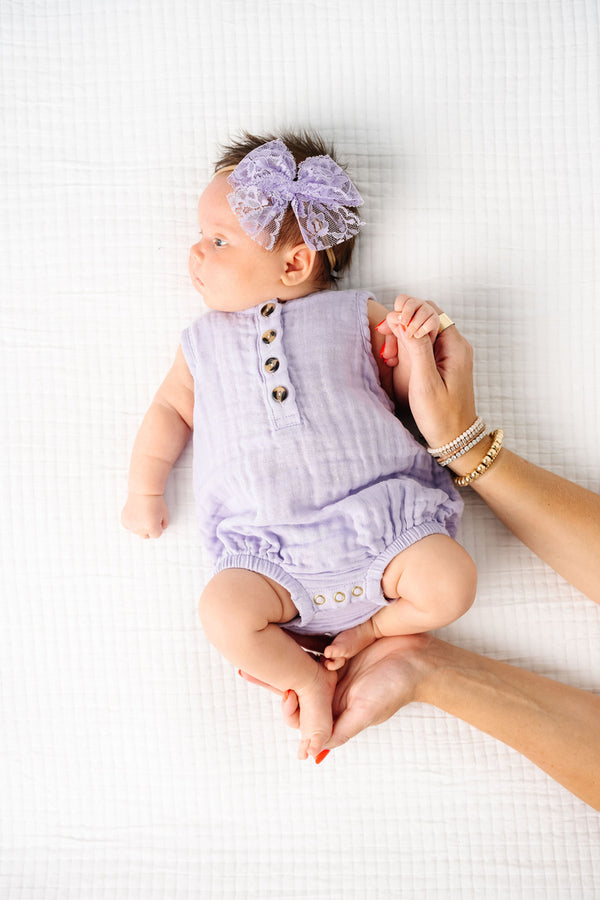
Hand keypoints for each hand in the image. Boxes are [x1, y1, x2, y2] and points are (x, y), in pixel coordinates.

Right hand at [121, 493, 168, 538]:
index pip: (156, 535)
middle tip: (150, 519)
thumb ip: (164, 524)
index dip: (158, 528)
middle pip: (146, 536)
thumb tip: (160, 528)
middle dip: (149, 529)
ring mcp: (131, 525)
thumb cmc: (156, 501)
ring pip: (137, 532)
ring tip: (143, 516)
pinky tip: (135, 516)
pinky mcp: (125, 520)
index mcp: (152, 528)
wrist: (143, 491)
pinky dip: (131, 523)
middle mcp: (140, 529)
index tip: (158, 520)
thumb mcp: (165, 514)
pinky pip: (128, 527)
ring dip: (140, 527)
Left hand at [240, 634, 434, 752]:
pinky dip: (303, 638)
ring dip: (285, 656)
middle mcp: (328, 685)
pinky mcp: (338, 640)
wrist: (419, 657)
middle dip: (272, 678)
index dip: (289, 705)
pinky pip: (314, 638)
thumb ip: (338, 732)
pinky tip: (288, 632)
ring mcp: (332, 661)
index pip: (298, 711)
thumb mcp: (365, 714)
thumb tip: (308, 753)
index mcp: (331, 705)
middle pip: (292, 683)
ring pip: (299, 660)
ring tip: (262, 651)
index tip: (289, 693)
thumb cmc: (396, 688)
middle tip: (251, 670)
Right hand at [378, 295, 476, 448]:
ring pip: (422, 329)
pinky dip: (407, 347)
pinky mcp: (443, 363)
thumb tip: (402, 319)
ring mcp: (450, 353)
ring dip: (403, 336)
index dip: (407, 313)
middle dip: (403, 324)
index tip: (388, 329)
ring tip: (390, 356)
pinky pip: (423, 343)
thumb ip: (416, 348)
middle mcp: (455, 345)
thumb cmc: (441, 415)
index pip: (430, 309)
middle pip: (426, 316)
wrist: (456, 439)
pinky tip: (396, 361)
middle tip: (388, 345)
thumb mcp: (425, 382)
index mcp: (455, 346)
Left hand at [383, 294, 439, 344]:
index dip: (399, 308)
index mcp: (406, 304)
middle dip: (406, 314)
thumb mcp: (394, 328)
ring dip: (414, 325)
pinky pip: (431, 321)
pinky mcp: (435, 320)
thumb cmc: (405, 333)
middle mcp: (418, 304)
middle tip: (403, 324)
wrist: (417, 344)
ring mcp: (428, 311)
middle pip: (412, 302)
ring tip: (409, 334)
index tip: (399, 319)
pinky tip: (417, 335)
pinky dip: (422, 330)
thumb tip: (380, 328)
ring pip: (423, 311)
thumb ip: (389, 325)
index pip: (402, 298)